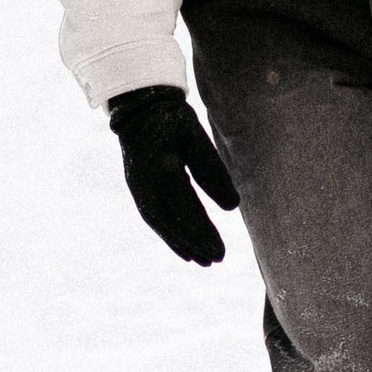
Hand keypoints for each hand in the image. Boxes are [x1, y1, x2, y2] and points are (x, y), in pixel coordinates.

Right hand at [108, 86, 238, 265]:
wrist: (140, 110)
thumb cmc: (173, 121)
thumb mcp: (197, 138)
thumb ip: (213, 171)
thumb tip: (233, 206)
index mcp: (163, 170)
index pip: (186, 209)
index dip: (203, 232)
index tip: (220, 250)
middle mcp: (147, 185)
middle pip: (173, 222)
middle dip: (195, 243)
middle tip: (217, 259)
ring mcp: (139, 190)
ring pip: (162, 224)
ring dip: (182, 244)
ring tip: (203, 261)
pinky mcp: (138, 191)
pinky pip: (154, 219)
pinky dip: (169, 236)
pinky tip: (183, 248)